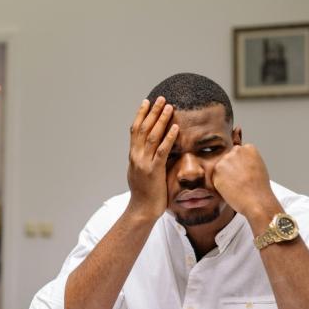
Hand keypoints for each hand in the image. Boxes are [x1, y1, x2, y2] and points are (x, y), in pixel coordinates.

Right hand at [126, 97, 178, 219]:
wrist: (141, 210)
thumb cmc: (144, 194)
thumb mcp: (140, 173)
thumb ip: (144, 160)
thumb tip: (148, 151)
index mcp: (133, 156)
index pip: (135, 130)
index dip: (141, 114)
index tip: (146, 102)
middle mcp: (136, 156)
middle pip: (143, 128)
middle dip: (152, 112)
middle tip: (160, 98)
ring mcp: (144, 163)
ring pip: (152, 136)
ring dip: (161, 120)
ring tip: (169, 106)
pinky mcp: (154, 171)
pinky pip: (162, 151)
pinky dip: (169, 138)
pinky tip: (175, 128)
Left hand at [211, 144, 278, 220]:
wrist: (257, 201)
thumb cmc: (259, 189)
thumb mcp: (258, 167)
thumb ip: (246, 160)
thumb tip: (237, 162)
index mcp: (249, 148)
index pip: (238, 153)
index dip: (240, 165)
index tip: (244, 173)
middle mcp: (236, 151)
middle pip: (228, 159)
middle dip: (230, 168)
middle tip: (239, 181)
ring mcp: (225, 160)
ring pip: (220, 168)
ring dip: (224, 176)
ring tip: (236, 186)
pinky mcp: (216, 171)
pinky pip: (215, 177)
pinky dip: (220, 184)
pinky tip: (230, 189)